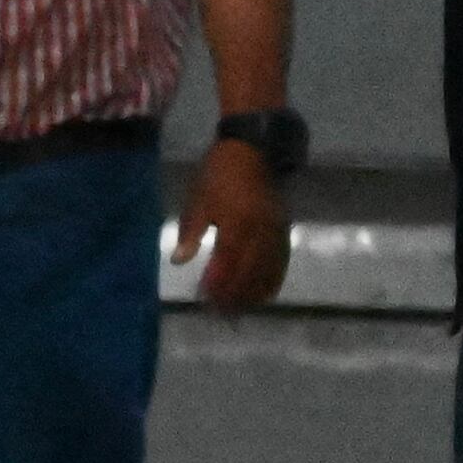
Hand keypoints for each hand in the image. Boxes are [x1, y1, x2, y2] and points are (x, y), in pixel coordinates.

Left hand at [175, 138, 288, 309]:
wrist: (255, 150)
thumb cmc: (219, 174)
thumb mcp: (198, 199)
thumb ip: (190, 232)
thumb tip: (178, 261)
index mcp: (237, 223)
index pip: (227, 262)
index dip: (217, 284)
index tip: (204, 300)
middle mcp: (260, 232)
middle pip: (249, 272)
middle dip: (234, 295)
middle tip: (220, 313)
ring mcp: (276, 232)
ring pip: (267, 272)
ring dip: (253, 294)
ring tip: (239, 310)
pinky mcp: (284, 231)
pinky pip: (281, 263)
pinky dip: (273, 282)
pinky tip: (264, 296)